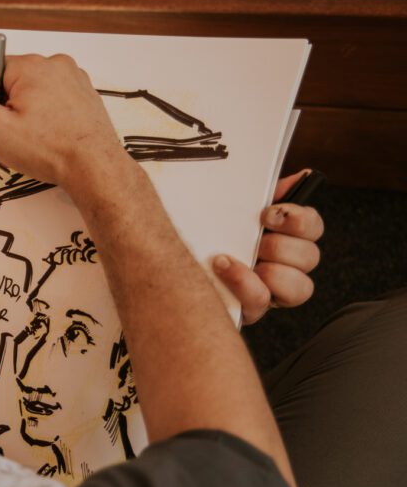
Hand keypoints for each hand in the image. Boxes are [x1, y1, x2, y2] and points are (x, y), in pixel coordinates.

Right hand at [0, 54, 129, 192]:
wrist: (95, 166)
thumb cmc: (48, 149)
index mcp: (31, 67)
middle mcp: (55, 65)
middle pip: (12, 82)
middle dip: (7, 109)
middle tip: (16, 137)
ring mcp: (74, 79)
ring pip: (33, 92)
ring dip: (28, 114)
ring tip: (37, 140)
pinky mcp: (85, 95)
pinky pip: (54, 100)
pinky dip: (48, 117)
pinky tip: (52, 138)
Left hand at [212, 170, 323, 323]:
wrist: (173, 266)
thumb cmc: (210, 233)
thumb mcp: (234, 208)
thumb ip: (265, 192)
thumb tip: (302, 175)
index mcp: (286, 236)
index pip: (313, 227)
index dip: (299, 220)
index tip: (268, 214)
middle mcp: (287, 266)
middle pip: (311, 257)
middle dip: (281, 246)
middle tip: (255, 241)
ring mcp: (273, 292)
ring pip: (300, 288)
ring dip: (272, 271)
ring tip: (237, 257)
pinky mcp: (252, 310)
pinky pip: (261, 302)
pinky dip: (244, 283)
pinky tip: (222, 267)